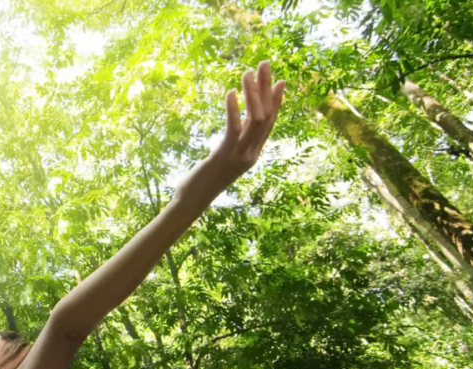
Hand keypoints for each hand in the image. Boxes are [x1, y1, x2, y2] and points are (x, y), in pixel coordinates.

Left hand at [208, 61, 285, 181]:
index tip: (280, 80)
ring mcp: (240, 155)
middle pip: (266, 115)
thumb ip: (232, 144)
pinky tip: (230, 93)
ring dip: (253, 94)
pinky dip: (233, 109)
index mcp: (253, 153)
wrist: (192, 200)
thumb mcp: (223, 159)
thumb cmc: (203, 180)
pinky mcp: (225, 155)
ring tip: (246, 73)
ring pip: (255, 119)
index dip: (277, 101)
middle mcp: (251, 153)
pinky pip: (234, 128)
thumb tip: (235, 128)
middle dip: (267, 88)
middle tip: (265, 64)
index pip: (270, 123)